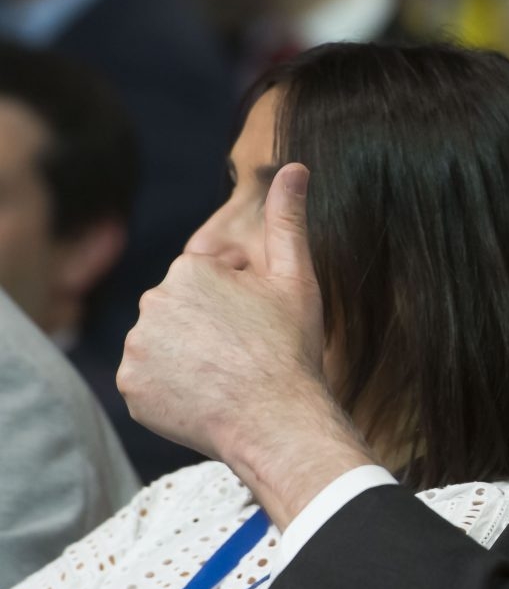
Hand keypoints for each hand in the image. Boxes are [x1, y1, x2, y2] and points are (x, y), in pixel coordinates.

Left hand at [119, 164, 324, 461]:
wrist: (277, 421)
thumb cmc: (292, 349)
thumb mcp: (297, 279)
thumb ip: (288, 219)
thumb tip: (296, 166)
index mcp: (190, 269)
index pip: (210, 280)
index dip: (240, 302)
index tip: (260, 327)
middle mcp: (152, 302)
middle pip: (182, 310)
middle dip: (209, 326)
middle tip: (246, 353)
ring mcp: (137, 347)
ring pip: (163, 344)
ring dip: (188, 355)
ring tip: (227, 376)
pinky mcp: (130, 388)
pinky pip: (149, 381)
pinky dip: (171, 388)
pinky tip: (205, 396)